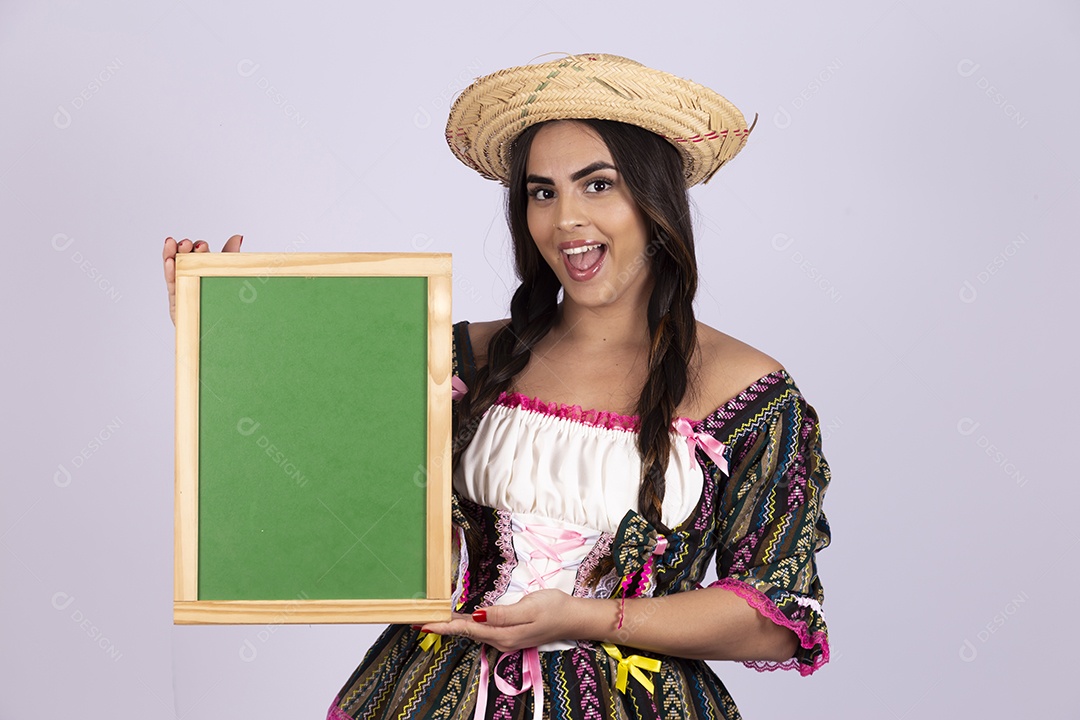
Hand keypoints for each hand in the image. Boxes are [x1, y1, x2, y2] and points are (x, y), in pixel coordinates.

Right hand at [162, 235, 242, 325]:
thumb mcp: (230, 277)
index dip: (198, 248)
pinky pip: (173, 286)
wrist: (225, 336)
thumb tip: (238, 236)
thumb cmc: (226, 306)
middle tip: (186, 244)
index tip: (202, 246)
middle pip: (184, 259)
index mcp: (205, 271)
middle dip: (184, 249)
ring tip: (171, 244)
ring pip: (174, 270)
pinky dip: (170, 273)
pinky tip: (169, 262)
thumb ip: (231, 257)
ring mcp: (184, 290)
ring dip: (171, 255)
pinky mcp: (178, 303)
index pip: (198, 256)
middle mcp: (192, 279)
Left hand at [421, 590, 597, 652]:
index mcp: (503, 633)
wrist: (575, 618)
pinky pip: (483, 630)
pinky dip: (467, 625)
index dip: (443, 626)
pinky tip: (459, 620)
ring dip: (452, 625)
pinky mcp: (510, 634)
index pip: (466, 629)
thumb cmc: (554, 608)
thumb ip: (502, 613)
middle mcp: (501, 640)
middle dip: (442, 626)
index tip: (422, 624)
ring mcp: (505, 639)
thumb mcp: (529, 606)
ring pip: (473, 631)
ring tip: (432, 618)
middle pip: (466, 632)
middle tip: (418, 619)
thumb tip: (477, 615)